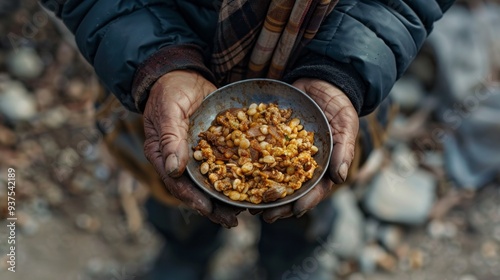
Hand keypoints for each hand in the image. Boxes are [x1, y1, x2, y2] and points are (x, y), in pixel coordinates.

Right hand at [143, 70, 241, 227]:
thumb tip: (174, 168)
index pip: (176, 183)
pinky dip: (235, 176)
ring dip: (226, 197)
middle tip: (232, 220)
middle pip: (195, 189)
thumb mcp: (168, 109)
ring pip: (211, 181)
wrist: (183, 74)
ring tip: (244, 211)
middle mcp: (179, 160)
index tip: (209, 210)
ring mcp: (196, 155)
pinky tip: (251, 185)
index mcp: (163, 154)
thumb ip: (170, 137)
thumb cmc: (170, 89)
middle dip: (213, 207)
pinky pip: (223, 165)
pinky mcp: (212, 147)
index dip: (193, 198)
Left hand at [259, 78, 358, 222]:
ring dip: (262, 192)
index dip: (306, 201)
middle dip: (280, 204)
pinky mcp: (271, 140)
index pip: (316, 189)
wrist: (320, 82)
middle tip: (266, 216)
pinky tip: (238, 174)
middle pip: (291, 189)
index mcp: (322, 165)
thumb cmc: (339, 105)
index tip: (295, 211)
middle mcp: (301, 163)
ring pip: (273, 177)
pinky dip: (250, 164)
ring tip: (249, 205)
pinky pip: (260, 154)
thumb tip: (341, 178)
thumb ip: (343, 150)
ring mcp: (285, 153)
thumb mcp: (346, 125)